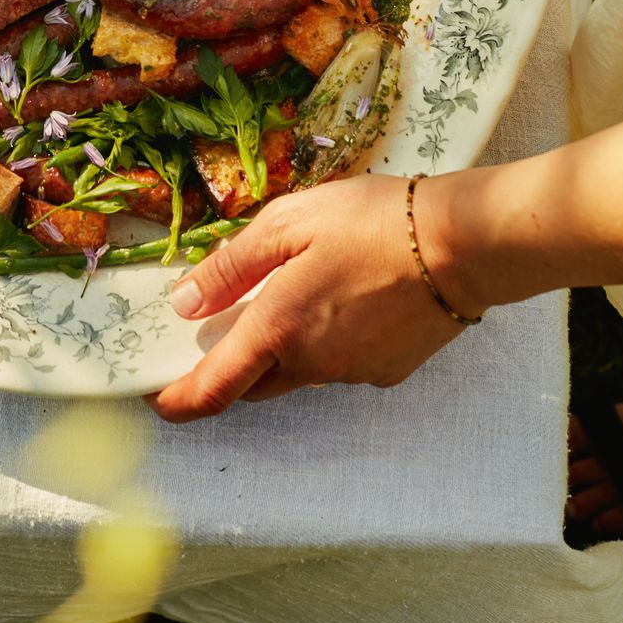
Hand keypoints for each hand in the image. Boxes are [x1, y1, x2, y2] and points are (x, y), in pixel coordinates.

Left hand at [148, 175, 467, 422]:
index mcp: (278, 328)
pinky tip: (349, 297)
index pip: (214, 387)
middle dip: (229, 368)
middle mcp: (312, 364)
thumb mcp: (289, 223)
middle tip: (221, 330)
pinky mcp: (388, 373)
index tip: (157, 400)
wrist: (464, 244)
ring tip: (302, 289)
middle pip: (253, 383)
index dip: (178, 401)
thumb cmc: (373, 221)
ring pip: (299, 371)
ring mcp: (353, 374)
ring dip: (285, 346)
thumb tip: (184, 301)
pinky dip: (329, 340)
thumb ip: (231, 265)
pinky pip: (340, 364)